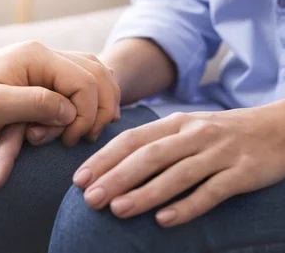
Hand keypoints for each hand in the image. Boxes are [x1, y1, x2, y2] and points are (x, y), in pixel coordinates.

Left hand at [0, 43, 119, 190]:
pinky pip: (81, 81)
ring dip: (100, 102)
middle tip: (85, 138)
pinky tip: (92, 116)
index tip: (69, 140)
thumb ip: (34, 104)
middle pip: (96, 74)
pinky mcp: (43, 77)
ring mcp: (45, 64)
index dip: (85, 113)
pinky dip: (92, 98)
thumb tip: (69, 111)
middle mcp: (45, 55)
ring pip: (93, 74)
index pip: (83, 81)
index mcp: (37, 57)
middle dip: (98, 109)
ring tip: (92, 129)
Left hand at [73, 101, 284, 226]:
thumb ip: (155, 142)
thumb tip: (111, 164)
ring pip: (177, 174)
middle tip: (90, 199)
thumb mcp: (186, 129)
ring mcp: (219, 153)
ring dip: (145, 193)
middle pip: (149, 156)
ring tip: (117, 210)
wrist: (279, 129)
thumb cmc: (220, 134)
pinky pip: (212, 191)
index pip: (132, 139)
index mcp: (175, 123)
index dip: (104, 159)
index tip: (79, 179)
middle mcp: (194, 135)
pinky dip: (188, 206)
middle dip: (116, 177)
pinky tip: (165, 221)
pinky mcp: (242, 173)